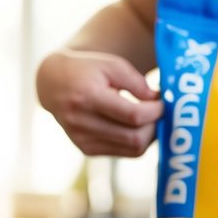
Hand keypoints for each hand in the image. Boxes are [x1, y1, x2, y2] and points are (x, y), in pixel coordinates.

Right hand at [35, 50, 162, 156]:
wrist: (54, 84)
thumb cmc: (87, 70)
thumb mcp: (111, 65)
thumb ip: (136, 82)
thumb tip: (157, 102)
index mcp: (88, 97)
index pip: (132, 115)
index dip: (155, 111)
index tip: (163, 102)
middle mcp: (82, 123)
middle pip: (134, 137)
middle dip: (155, 126)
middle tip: (162, 113)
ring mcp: (83, 140)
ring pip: (132, 149)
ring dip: (149, 136)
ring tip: (153, 119)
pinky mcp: (86, 149)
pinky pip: (123, 152)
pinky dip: (137, 141)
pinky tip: (138, 127)